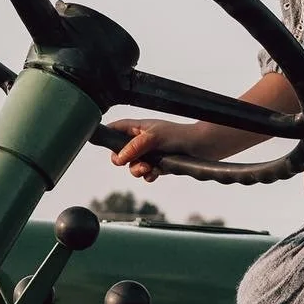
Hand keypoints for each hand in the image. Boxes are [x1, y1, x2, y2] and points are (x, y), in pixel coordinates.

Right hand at [106, 118, 228, 181]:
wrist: (203, 147)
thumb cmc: (179, 135)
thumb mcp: (153, 137)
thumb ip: (134, 147)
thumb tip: (118, 159)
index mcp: (138, 127)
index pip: (116, 128)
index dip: (107, 135)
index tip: (101, 143)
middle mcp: (142, 140)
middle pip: (121, 153)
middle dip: (124, 161)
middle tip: (132, 163)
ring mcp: (150, 153)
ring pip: (133, 166)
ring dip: (138, 170)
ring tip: (148, 169)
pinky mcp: (159, 165)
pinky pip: (146, 174)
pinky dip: (149, 175)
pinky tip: (155, 174)